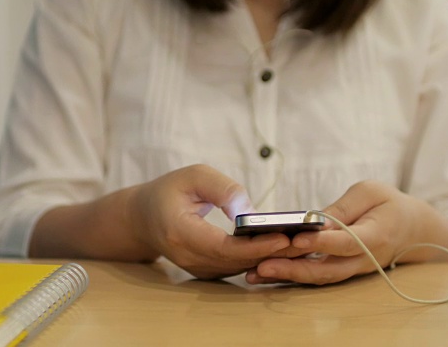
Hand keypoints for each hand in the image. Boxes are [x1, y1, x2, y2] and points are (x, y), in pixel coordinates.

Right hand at [130, 164, 290, 278]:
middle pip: (236, 262)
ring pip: (239, 268)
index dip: (256, 245)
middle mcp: (188, 257)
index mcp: (181, 232)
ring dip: (269, 258)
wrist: (142, 217)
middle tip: (305, 241)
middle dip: (272, 253)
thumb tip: (250, 210)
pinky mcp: (205, 271)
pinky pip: (235, 268)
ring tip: (300, 244)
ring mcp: (196, 268)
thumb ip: (223, 189)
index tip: (285, 237)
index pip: (223, 247)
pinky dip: (258, 259)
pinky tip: (281, 247)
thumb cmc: (169, 190)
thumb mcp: (193, 176)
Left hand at [245, 180, 447, 284]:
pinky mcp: (343, 271)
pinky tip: (266, 273)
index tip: (296, 239)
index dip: (321, 242)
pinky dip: (292, 276)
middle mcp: (363, 259)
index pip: (345, 241)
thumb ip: (342, 207)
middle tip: (261, 265)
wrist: (415, 231)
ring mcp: (353, 269)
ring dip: (287, 277)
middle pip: (326, 269)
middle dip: (292, 269)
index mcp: (375, 234)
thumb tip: (313, 221)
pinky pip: (317, 276)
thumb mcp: (370, 192)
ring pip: (319, 278)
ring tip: (255, 274)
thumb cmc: (390, 204)